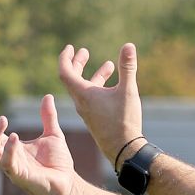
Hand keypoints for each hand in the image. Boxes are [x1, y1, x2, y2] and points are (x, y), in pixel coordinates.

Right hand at [0, 94, 78, 194]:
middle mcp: (7, 157)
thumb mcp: (53, 134)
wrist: (69, 183)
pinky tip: (13, 137)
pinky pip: (9, 164)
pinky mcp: (21, 176)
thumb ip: (48, 116)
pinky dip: (9, 150)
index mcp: (12, 148)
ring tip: (3, 120)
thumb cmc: (58, 162)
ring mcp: (12, 168)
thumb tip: (47, 96)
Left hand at [58, 43, 142, 162]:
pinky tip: (114, 87)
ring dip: (94, 75)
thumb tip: (129, 45)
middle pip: (72, 79)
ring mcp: (87, 112)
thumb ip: (127, 67)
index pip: (65, 72)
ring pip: (85, 89)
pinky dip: (99, 87)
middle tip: (84, 51)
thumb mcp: (128, 91)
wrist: (123, 149)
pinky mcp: (95, 119)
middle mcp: (81, 103)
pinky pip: (92, 98)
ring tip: (109, 65)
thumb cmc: (124, 120)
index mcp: (83, 94)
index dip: (65, 58)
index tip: (70, 47)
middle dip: (78, 63)